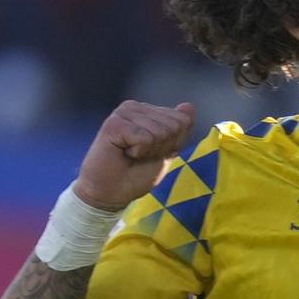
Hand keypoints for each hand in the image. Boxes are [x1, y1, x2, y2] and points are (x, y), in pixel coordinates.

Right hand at [73, 101, 196, 210]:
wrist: (110, 193)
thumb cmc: (136, 174)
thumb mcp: (166, 152)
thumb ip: (179, 130)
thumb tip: (189, 106)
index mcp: (148, 111)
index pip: (183, 121)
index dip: (173, 144)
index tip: (153, 153)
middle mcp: (135, 107)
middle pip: (174, 126)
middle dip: (162, 148)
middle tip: (140, 156)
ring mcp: (123, 113)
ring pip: (160, 132)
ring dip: (149, 151)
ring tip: (130, 155)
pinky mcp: (113, 123)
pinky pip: (145, 138)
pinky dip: (139, 152)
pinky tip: (123, 153)